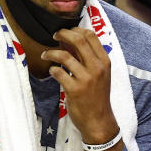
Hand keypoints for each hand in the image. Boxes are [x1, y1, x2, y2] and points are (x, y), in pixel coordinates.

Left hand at [41, 28, 117, 143]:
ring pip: (64, 56)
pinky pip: (58, 72)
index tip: (66, 32)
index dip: (76, 29)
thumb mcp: (100, 75)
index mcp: (104, 62)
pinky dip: (52, 69)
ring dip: (51, 53)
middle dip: (63, 34)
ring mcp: (86, 79)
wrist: (99, 120)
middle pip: (79, 40)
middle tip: (54, 35)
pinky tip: (51, 71)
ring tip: (46, 55)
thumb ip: (88, 59)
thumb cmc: (97, 97)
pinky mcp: (75, 89)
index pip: (91, 36)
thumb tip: (70, 41)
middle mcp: (97, 68)